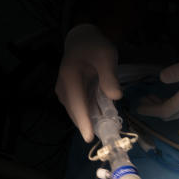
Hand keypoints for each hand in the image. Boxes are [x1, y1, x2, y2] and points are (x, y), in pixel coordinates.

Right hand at [55, 24, 121, 142]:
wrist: (82, 41)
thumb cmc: (95, 47)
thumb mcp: (106, 55)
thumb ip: (110, 75)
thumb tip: (115, 96)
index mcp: (70, 77)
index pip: (77, 104)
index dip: (83, 122)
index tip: (89, 138)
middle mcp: (63, 88)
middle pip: (76, 113)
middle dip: (90, 126)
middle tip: (109, 136)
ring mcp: (65, 94)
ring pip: (78, 114)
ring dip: (91, 122)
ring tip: (108, 129)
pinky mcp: (70, 97)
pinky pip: (81, 110)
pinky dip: (91, 116)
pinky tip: (103, 119)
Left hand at [135, 46, 178, 120]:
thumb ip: (178, 72)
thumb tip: (161, 79)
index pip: (165, 110)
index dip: (150, 110)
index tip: (137, 106)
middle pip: (170, 115)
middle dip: (154, 110)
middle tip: (142, 100)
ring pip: (177, 114)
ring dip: (163, 108)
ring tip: (152, 97)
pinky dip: (172, 106)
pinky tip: (169, 96)